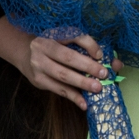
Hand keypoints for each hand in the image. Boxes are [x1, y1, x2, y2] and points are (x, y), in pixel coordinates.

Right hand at [0, 17, 123, 110]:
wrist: (24, 52)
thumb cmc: (53, 43)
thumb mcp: (66, 38)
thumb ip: (89, 46)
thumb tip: (114, 62)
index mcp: (53, 34)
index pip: (73, 37)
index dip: (89, 45)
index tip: (101, 55)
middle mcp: (43, 49)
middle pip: (68, 58)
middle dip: (87, 66)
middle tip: (104, 74)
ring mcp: (39, 66)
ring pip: (62, 76)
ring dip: (81, 83)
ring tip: (98, 88)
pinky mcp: (39, 81)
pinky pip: (58, 90)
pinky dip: (73, 97)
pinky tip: (84, 103)